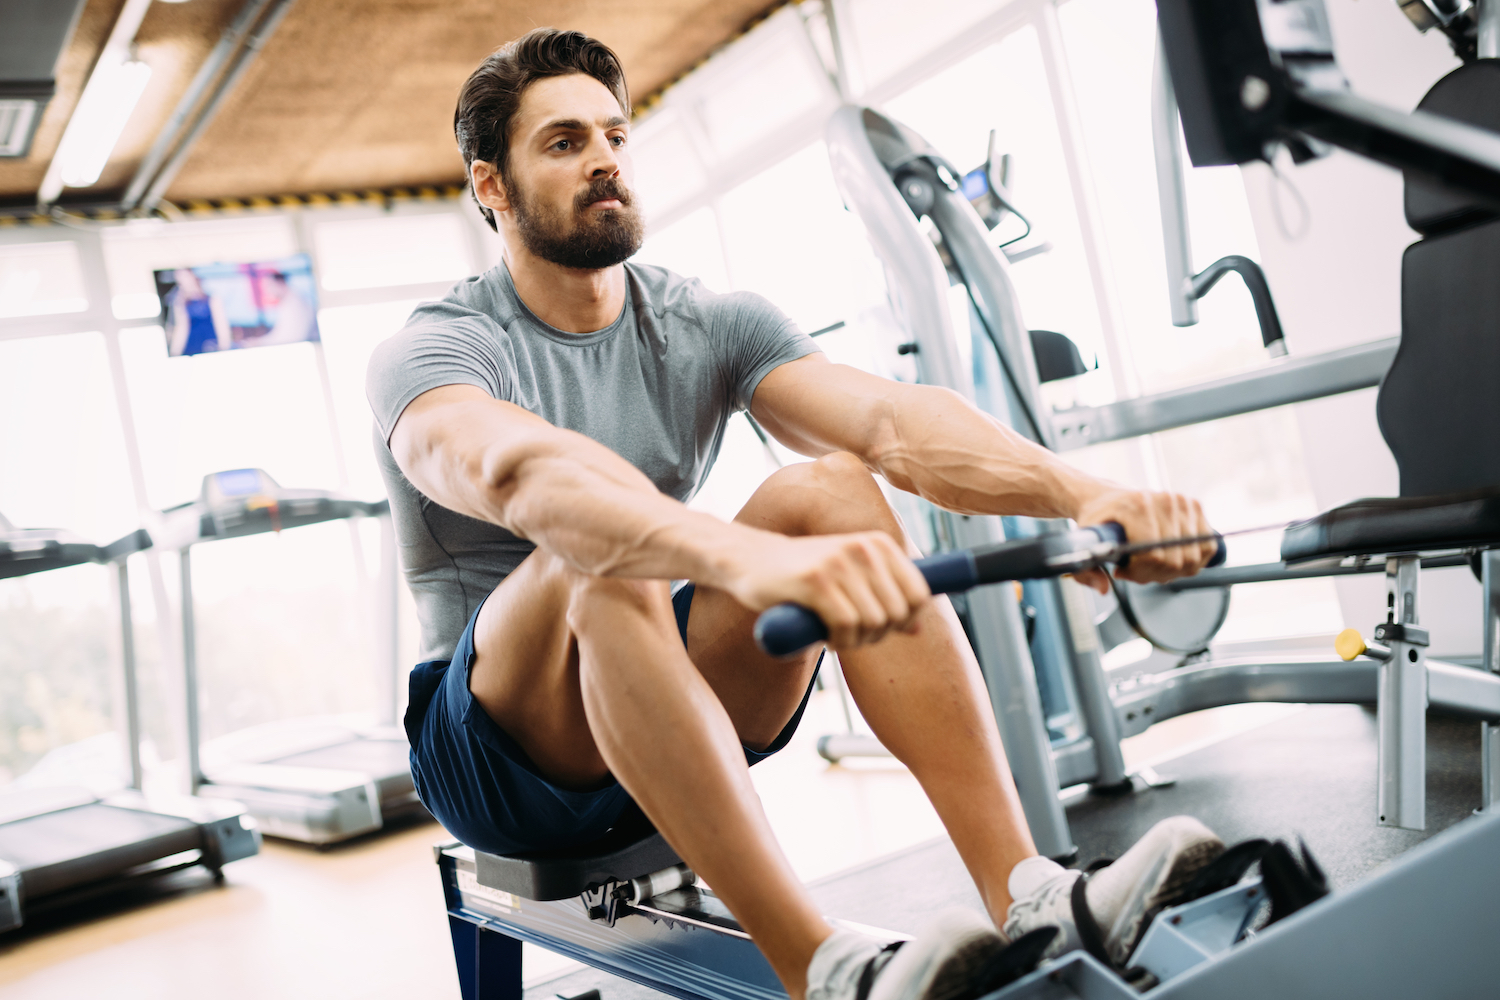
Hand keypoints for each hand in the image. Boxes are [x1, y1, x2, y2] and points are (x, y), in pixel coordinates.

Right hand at [719, 530, 931, 650]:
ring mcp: (839, 562)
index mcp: (879, 544)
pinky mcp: (815, 580)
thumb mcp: (851, 580)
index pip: (919, 595)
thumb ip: (884, 599)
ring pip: (873, 622)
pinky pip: (847, 626)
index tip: (877, 627)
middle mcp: (864, 548)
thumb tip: (918, 630)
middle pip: (897, 613)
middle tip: (851, 634)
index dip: (903, 621)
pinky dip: (839, 641)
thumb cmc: (803, 575)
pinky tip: (824, 637)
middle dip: (877, 634)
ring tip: (835, 634)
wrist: (750, 561)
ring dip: (856, 641)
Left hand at [1070, 488, 1215, 592]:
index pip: (1154, 555)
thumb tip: (1104, 589)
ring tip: (1149, 564)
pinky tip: (1169, 557)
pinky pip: (1207, 547)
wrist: (1107, 498)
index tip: (1123, 571)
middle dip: (1154, 574)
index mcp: (1136, 505)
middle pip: (1174, 560)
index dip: (1140, 573)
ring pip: (1192, 558)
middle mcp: (1164, 500)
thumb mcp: (1085, 544)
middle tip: (1135, 570)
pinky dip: (1191, 561)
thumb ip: (1087, 571)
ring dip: (1172, 571)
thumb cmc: (1098, 520)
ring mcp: (1182, 502)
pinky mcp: (1195, 506)